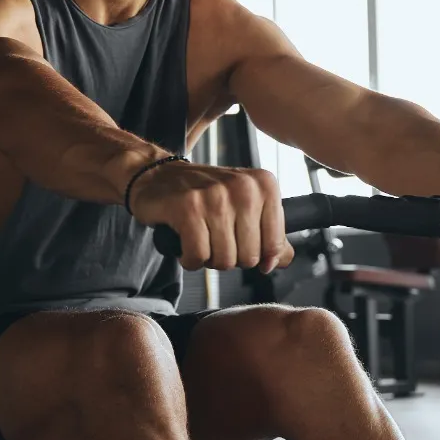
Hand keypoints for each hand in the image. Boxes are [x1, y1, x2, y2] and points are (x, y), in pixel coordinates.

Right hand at [129, 160, 295, 272]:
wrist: (158, 177)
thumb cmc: (205, 196)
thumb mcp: (245, 208)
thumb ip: (269, 235)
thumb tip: (281, 261)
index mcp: (265, 185)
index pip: (275, 244)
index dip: (257, 256)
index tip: (240, 244)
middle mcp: (244, 187)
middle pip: (249, 257)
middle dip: (230, 258)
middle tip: (215, 240)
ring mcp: (215, 196)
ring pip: (224, 259)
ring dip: (209, 259)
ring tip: (200, 239)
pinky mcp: (188, 207)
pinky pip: (198, 256)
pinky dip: (190, 260)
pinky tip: (186, 246)